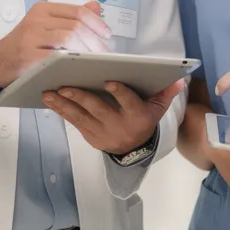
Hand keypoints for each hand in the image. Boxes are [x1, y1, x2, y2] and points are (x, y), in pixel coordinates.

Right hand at [0, 1, 111, 89]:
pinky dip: (71, 61)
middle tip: (104, 53)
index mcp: (43, 9)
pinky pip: (57, 57)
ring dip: (86, 51)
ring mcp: (31, 37)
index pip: (77, 11)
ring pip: (69, 38)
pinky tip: (79, 67)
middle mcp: (37, 20)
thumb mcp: (46, 24)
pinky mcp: (28, 56)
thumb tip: (96, 7)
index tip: (107, 34)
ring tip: (94, 60)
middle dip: (95, 41)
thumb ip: (71, 16)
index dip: (96, 23)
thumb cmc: (25, 44)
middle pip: (76, 26)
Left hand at [44, 80, 184, 155]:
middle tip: (64, 86)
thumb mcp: (157, 109)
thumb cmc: (144, 121)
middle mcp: (118, 126)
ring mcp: (102, 133)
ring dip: (64, 105)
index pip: (128, 103)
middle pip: (98, 110)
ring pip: (81, 117)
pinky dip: (62, 111)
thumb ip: (165, 93)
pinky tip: (50, 101)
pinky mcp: (91, 137)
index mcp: (137, 116)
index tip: (108, 81)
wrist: (134, 150)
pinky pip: (74, 123)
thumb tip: (180, 78)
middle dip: (81, 98)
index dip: (119, 93)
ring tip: (49, 93)